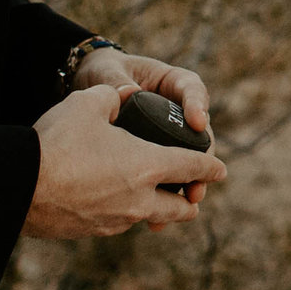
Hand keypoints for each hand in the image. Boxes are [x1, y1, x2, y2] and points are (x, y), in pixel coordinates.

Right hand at [25, 81, 225, 238]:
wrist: (18, 186)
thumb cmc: (57, 142)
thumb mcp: (87, 103)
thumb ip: (112, 97)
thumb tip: (120, 97)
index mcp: (147, 166)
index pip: (192, 168)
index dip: (211, 167)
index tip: (221, 169)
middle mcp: (139, 199)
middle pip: (180, 209)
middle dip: (190, 202)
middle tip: (191, 193)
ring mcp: (116, 221)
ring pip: (148, 218)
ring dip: (155, 208)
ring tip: (149, 195)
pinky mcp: (93, 232)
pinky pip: (119, 222)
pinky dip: (123, 212)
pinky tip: (109, 198)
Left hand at [70, 48, 215, 206]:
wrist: (88, 86)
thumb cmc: (102, 71)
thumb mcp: (106, 72)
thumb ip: (116, 81)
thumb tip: (128, 93)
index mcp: (171, 82)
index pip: (192, 90)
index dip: (197, 105)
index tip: (197, 121)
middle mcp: (176, 111)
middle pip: (198, 135)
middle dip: (202, 158)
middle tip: (201, 175)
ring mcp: (168, 137)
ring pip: (185, 163)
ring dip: (189, 184)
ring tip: (188, 202)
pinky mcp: (154, 159)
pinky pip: (165, 180)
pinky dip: (164, 200)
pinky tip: (157, 218)